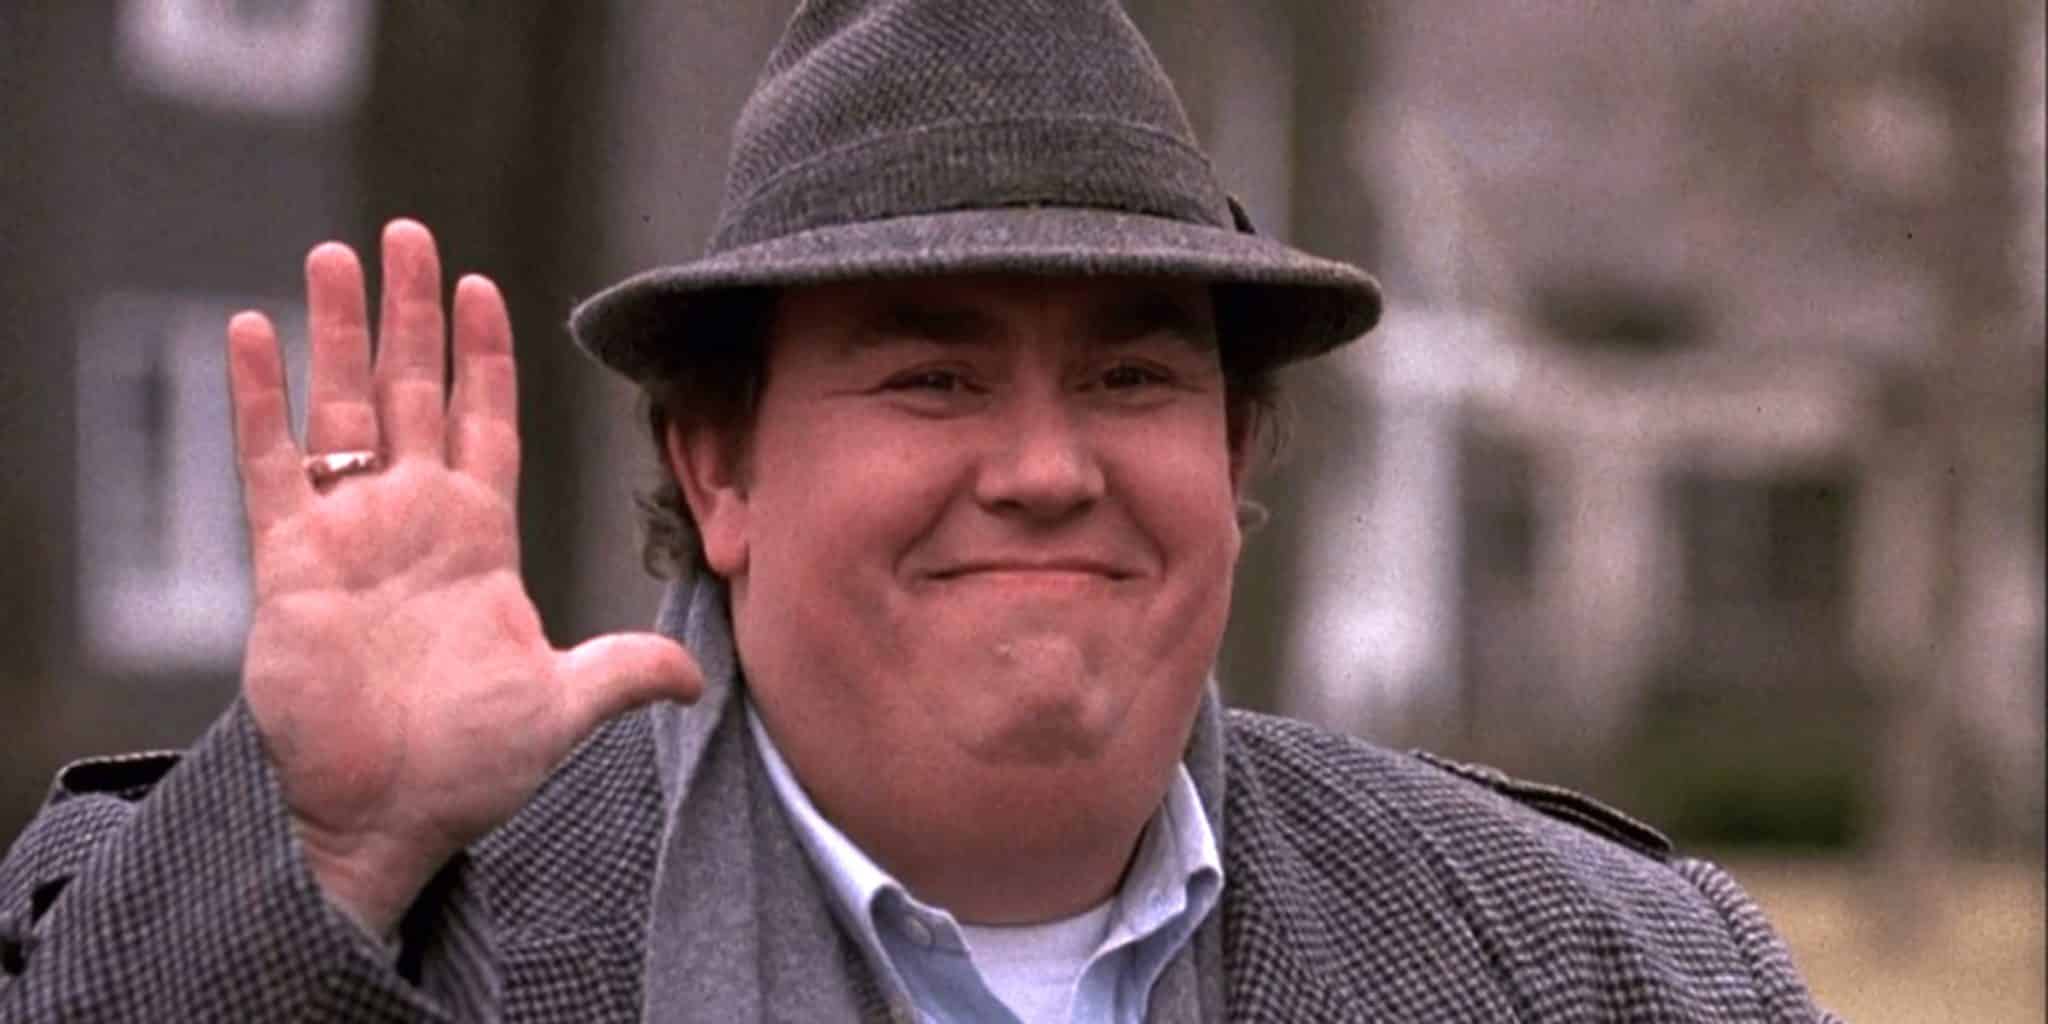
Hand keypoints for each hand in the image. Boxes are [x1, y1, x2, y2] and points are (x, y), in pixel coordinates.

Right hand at [225, 220, 702, 936]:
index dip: (483, 356)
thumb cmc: (468, 769)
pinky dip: (258, 399)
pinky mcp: (288, 562)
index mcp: (478, 536)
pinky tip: (251, 332)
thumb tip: (695, 674)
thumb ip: (622, 673)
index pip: (484, 420)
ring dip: (339, 330)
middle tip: (408, 233)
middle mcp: (412, 518)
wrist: (386, 817)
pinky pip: (269, 464)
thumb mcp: (563, 709)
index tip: (481, 288)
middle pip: (413, 389)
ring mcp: (347, 534)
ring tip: (337, 252)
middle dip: (412, 312)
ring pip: (341, 406)